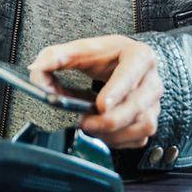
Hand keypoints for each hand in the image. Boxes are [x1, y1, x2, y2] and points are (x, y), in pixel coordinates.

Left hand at [30, 35, 162, 149]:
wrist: (123, 64)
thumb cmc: (105, 57)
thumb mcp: (81, 50)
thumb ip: (56, 56)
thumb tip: (37, 68)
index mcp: (139, 55)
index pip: (133, 73)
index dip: (118, 90)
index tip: (100, 105)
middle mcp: (151, 80)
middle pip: (138, 107)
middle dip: (109, 121)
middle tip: (85, 121)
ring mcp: (154, 103)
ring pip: (142, 126)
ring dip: (113, 133)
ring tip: (91, 125)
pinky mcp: (149, 120)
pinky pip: (139, 139)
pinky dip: (118, 140)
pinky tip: (103, 131)